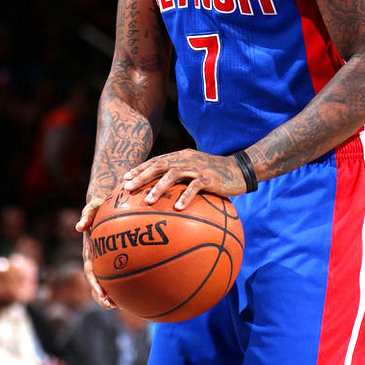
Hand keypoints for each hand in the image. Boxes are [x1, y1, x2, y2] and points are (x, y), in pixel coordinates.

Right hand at [76, 199, 117, 309]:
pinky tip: (134, 291)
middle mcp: (96, 258)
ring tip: (119, 305)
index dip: (95, 283)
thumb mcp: (92, 206)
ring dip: (110, 294)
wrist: (105, 205)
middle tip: (111, 305)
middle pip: (96, 282)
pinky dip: (123, 283)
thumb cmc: (99, 206)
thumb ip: (86, 214)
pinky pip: (118, 272)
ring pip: (106, 281)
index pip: (90, 271)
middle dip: (101, 295)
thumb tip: (79, 227)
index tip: (102, 293)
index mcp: (90, 250)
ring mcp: (104, 259)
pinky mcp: (115, 257)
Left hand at [122, 148, 248, 207]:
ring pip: (174, 174)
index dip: (140, 168)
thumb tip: (163, 195)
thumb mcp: (195, 171)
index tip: (125, 178)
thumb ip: (181, 177)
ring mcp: (197, 168)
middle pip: (159, 165)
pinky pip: (195, 187)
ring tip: (148, 200)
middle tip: (128, 188)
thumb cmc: (215, 174)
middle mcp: (186, 159)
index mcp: (180, 157)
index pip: (156, 161)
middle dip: (142, 176)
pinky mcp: (209, 178)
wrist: (239, 169)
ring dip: (159, 187)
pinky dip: (185, 197)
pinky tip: (178, 208)